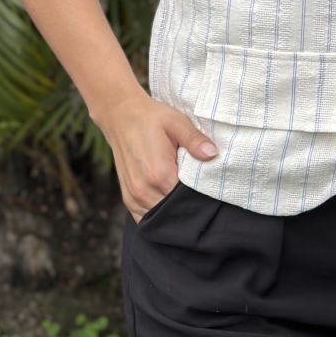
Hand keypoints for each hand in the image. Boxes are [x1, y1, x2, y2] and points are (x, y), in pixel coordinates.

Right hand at [96, 87, 216, 221]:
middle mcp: (144, 190)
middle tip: (196, 192)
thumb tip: (213, 154)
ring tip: (181, 194)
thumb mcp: (177, 122)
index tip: (207, 188)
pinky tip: (166, 200)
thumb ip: (195, 140)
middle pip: (173, 212)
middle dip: (186, 206)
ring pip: (159, 218)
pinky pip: (145, 218)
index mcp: (158, 173)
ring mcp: (134, 197)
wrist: (122, 117)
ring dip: (171, 212)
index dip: (199, 196)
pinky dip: (157, 214)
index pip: (185, 200)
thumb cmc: (152, 118)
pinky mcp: (128, 199)